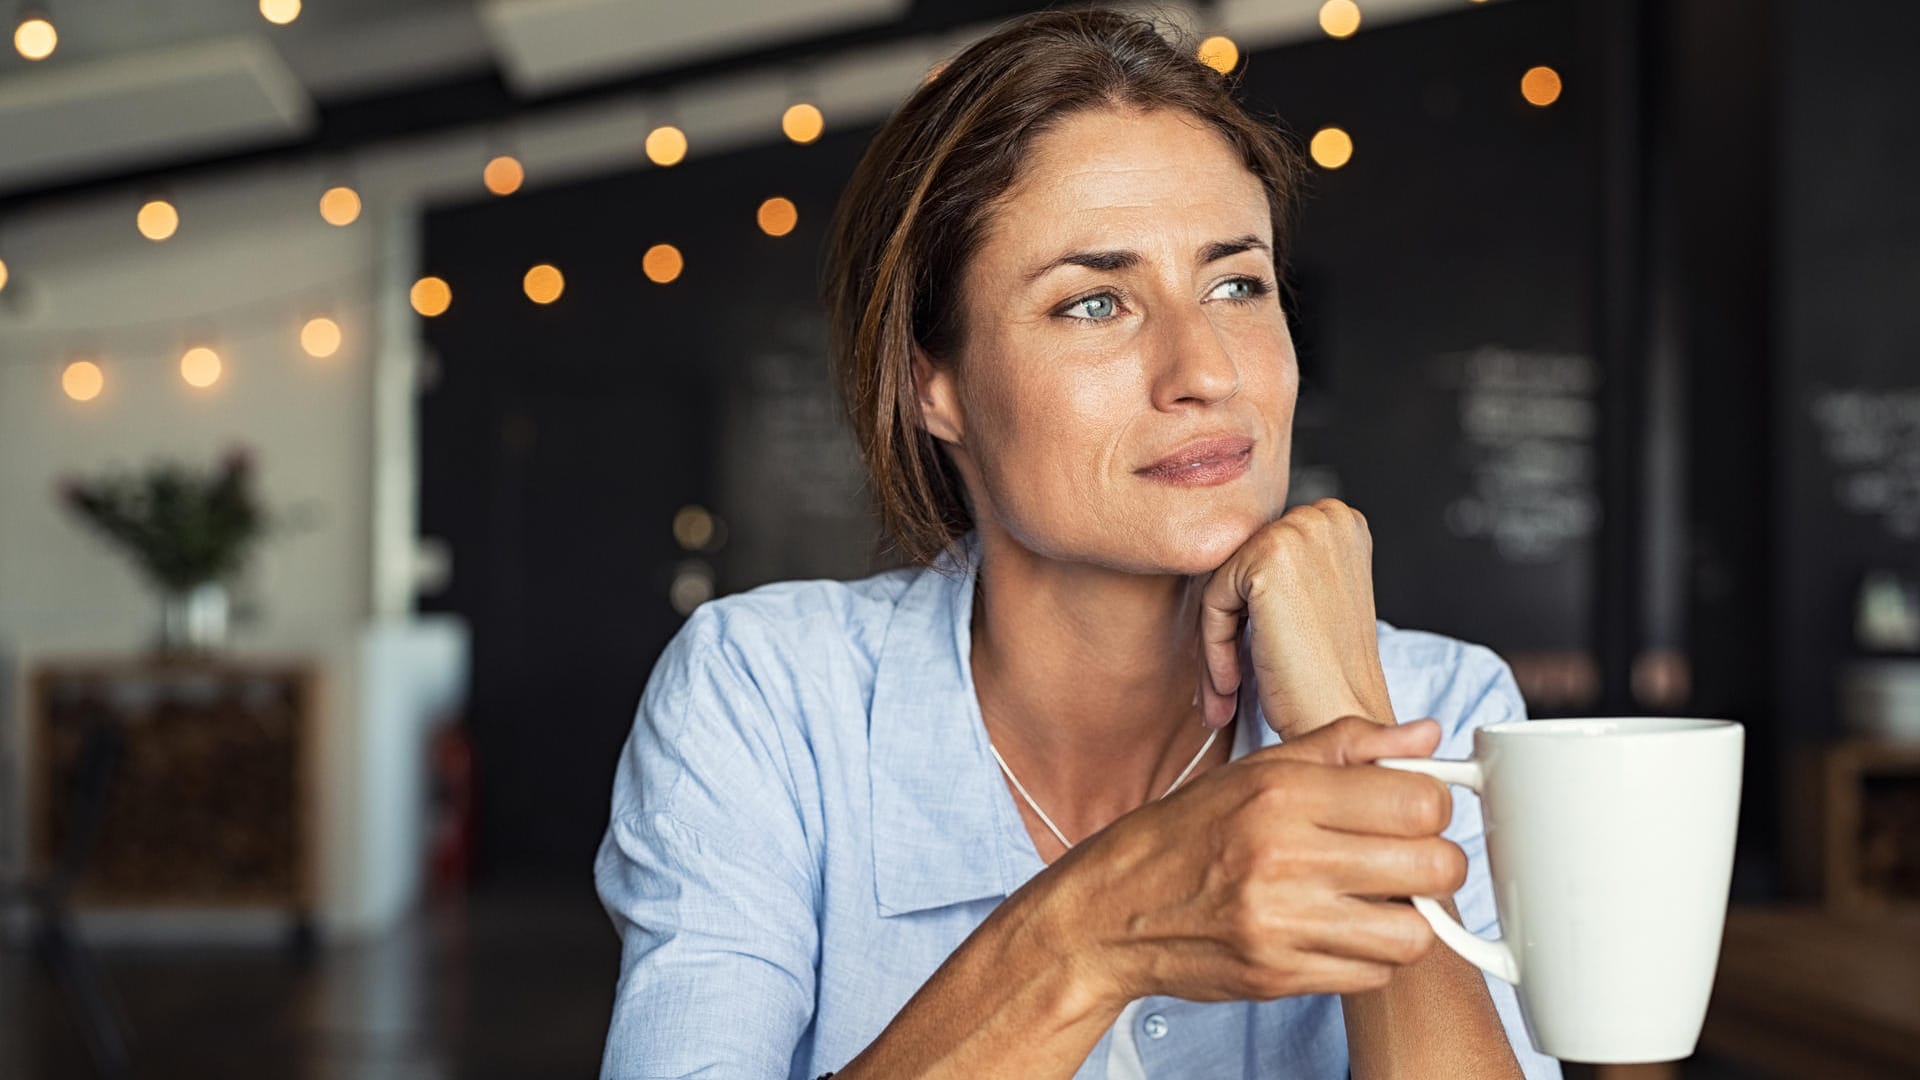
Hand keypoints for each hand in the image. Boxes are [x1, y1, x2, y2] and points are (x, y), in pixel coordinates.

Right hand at [1041, 717, 1464, 1008]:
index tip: (1413, 810)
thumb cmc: (1187, 833)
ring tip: (1374, 899)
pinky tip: (1339, 929)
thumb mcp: (1257, 770)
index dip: (1432, 805)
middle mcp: (1284, 856)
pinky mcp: (1279, 976)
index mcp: (1282, 793)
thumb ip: (1347, 746)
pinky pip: (1373, 976)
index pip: (1419, 801)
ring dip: (1406, 917)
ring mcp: (1282, 923)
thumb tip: (1426, 737)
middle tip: (1406, 857)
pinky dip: (1369, 956)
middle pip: (1433, 865)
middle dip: (1434, 861)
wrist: (1112, 909)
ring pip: (1414, 932)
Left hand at [1197, 498, 1394, 736]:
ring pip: (1222, 584)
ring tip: (1227, 692)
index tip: (1249, 658)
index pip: (1262, 554)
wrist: (1343, 719)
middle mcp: (1326, 516)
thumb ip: (1281, 568)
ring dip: (1218, 643)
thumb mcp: (1312, 601)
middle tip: (1228, 685)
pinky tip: (1231, 686)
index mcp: (1341, 521)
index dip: (1250, 612)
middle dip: (1230, 627)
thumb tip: (1219, 554)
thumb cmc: (1329, 676)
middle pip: (1240, 566)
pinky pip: (1213, 600)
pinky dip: (1214, 648)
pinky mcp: (1269, 557)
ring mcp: (1300, 531)